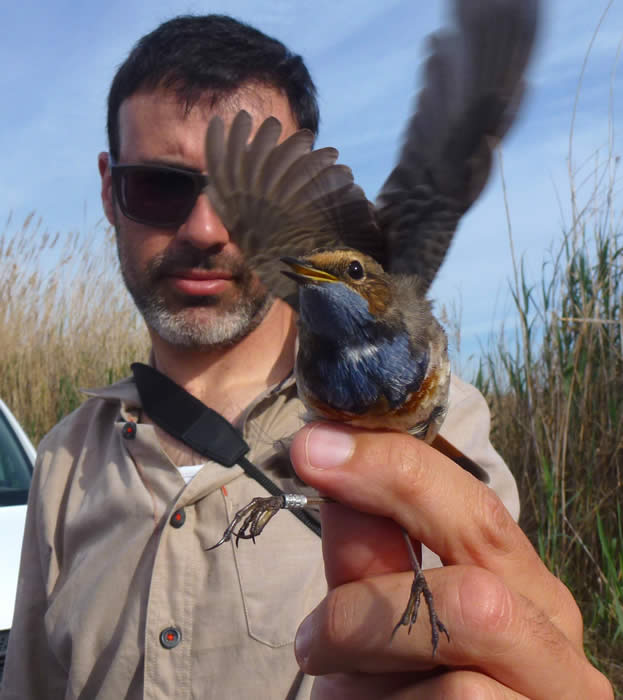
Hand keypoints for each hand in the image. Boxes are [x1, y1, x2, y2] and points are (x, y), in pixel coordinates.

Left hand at [289, 423, 612, 698]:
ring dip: (372, 672)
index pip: (476, 510)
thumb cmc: (401, 685)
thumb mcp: (377, 610)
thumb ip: (365, 549)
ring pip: (456, 670)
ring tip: (342, 688)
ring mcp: (554, 699)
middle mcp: (558, 642)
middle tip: (312, 638)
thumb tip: (329, 454)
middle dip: (370, 607)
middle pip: (477, 596)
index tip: (315, 448)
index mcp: (528, 589)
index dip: (394, 473)